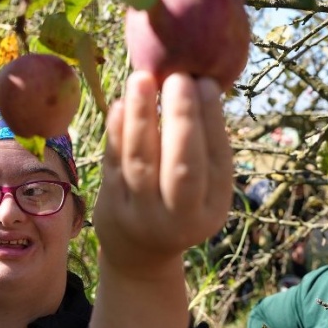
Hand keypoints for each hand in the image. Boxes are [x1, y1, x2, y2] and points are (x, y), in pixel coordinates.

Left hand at [93, 71, 231, 275]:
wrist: (138, 251)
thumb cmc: (176, 203)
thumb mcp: (202, 189)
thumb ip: (203, 147)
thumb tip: (199, 84)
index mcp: (213, 207)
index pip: (216, 159)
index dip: (211, 120)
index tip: (204, 82)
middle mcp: (180, 215)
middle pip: (181, 165)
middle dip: (181, 118)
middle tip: (178, 76)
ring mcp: (141, 212)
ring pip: (141, 163)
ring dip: (141, 118)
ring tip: (142, 79)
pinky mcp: (110, 204)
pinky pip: (113, 164)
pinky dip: (116, 132)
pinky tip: (120, 104)